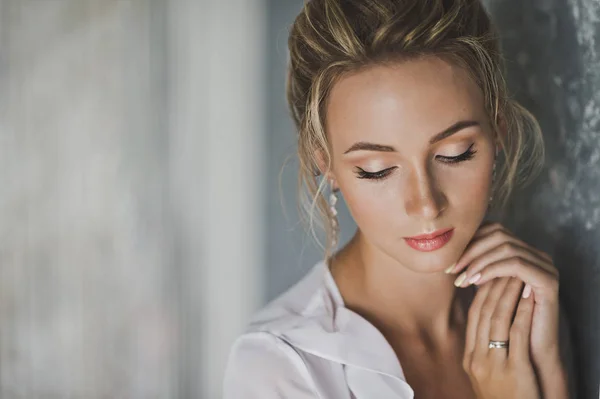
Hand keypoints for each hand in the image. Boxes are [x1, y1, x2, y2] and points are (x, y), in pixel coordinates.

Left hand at [448, 222, 560, 367]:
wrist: (529, 350)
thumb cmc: (503, 320)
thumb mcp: (485, 288)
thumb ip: (474, 268)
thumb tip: (446, 253)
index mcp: (523, 251)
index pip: (492, 230)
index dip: (468, 241)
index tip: (448, 260)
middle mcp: (537, 254)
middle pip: (499, 234)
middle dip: (470, 250)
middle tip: (451, 269)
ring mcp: (546, 266)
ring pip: (506, 247)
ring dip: (478, 261)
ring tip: (461, 278)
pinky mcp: (548, 280)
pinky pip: (516, 265)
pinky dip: (492, 270)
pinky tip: (475, 281)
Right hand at [463, 277, 539, 398]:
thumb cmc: (504, 397)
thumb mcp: (486, 372)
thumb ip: (482, 347)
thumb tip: (486, 318)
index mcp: (470, 358)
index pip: (474, 316)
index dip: (484, 291)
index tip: (494, 274)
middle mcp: (477, 359)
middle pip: (483, 313)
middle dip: (495, 287)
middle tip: (506, 267)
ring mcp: (494, 365)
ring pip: (497, 319)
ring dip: (508, 294)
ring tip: (518, 276)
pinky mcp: (515, 371)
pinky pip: (517, 334)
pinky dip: (523, 312)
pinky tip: (530, 298)